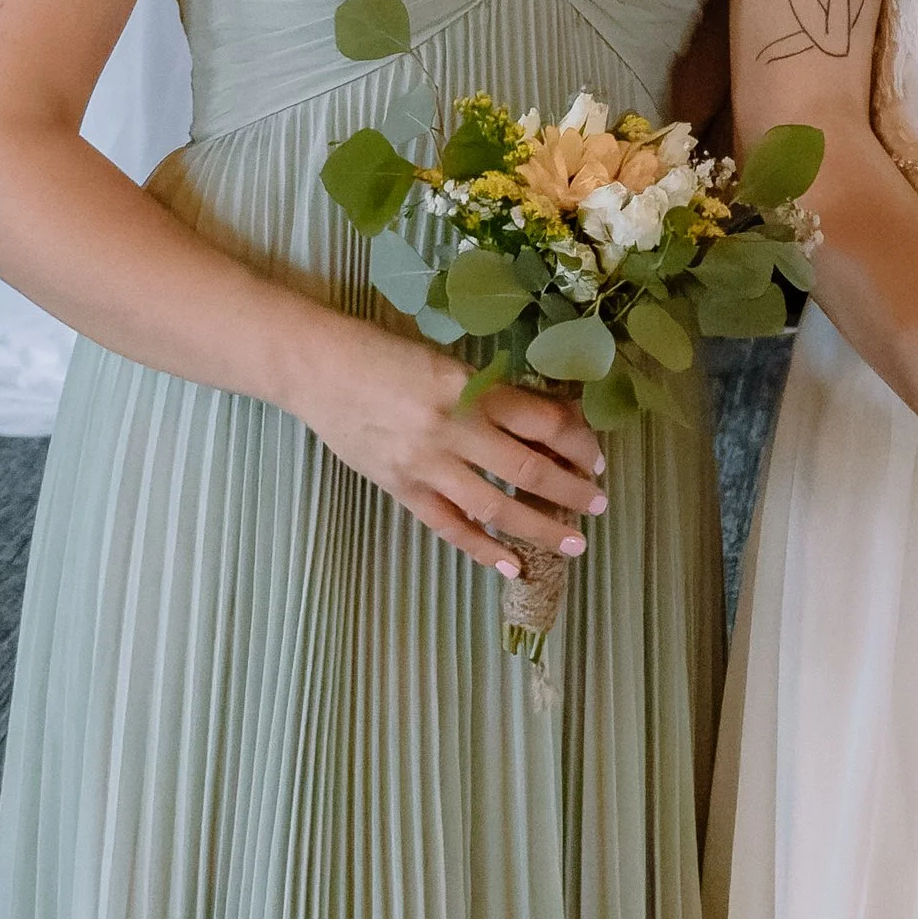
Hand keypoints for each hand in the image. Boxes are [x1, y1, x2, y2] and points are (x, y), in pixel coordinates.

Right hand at [293, 317, 608, 581]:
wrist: (318, 369)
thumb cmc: (385, 353)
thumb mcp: (448, 362)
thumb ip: (492, 394)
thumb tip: (546, 422)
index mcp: (469, 388)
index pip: (543, 422)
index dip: (578, 442)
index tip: (597, 456)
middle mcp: (453, 430)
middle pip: (528, 470)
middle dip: (571, 490)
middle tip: (599, 503)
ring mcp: (425, 466)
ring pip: (496, 507)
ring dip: (539, 528)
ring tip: (572, 543)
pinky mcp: (400, 489)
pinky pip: (449, 527)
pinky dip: (483, 549)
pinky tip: (511, 565)